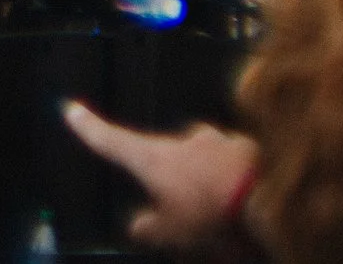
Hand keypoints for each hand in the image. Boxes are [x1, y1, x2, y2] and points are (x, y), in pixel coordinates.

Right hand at [61, 100, 259, 256]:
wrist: (271, 195)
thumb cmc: (212, 212)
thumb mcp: (171, 232)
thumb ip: (149, 228)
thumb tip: (137, 226)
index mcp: (154, 158)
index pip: (111, 140)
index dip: (89, 127)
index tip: (71, 109)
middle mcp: (183, 141)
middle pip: (167, 151)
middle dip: (172, 170)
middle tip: (183, 200)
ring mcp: (218, 141)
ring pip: (204, 156)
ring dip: (208, 176)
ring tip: (221, 209)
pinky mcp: (250, 148)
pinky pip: (235, 163)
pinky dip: (236, 178)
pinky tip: (245, 201)